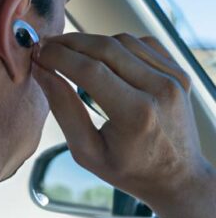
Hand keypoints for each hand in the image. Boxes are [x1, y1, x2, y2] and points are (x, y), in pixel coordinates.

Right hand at [32, 33, 215, 217]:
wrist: (177, 176)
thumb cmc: (130, 170)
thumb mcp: (86, 151)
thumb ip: (63, 108)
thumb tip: (42, 71)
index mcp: (137, 114)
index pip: (90, 70)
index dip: (59, 56)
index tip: (39, 52)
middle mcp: (160, 89)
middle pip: (105, 48)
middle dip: (70, 42)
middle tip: (48, 46)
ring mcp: (173, 77)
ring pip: (122, 40)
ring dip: (91, 42)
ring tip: (71, 53)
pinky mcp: (177, 71)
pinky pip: (140, 43)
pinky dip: (115, 44)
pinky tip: (102, 57)